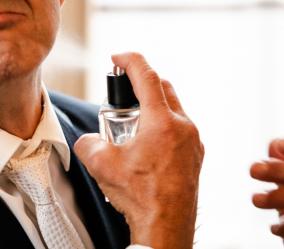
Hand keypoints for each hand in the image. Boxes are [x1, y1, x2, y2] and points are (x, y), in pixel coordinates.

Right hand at [74, 52, 203, 248]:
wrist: (166, 227)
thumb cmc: (142, 198)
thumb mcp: (101, 165)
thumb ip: (88, 143)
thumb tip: (89, 140)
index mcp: (162, 122)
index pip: (147, 75)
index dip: (129, 60)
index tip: (118, 57)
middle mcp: (183, 127)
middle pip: (163, 87)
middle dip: (141, 82)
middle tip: (123, 91)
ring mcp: (193, 142)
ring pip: (174, 108)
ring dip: (153, 106)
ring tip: (132, 123)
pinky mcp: (195, 156)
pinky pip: (180, 129)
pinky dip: (163, 126)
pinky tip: (148, 144)